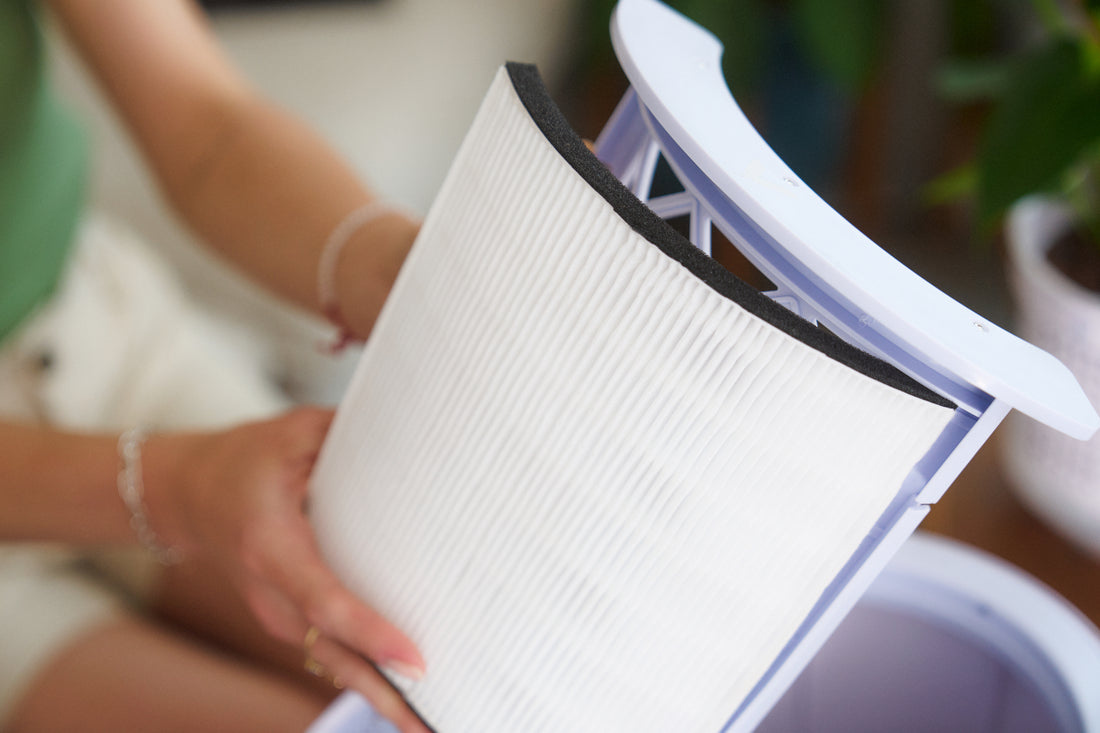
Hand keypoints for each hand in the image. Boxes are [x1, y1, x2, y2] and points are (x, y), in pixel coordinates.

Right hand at [148, 407, 427, 732]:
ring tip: (431, 723)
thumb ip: (345, 435)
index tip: (413, 661)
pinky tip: (408, 702)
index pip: (325, 600)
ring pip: (334, 665)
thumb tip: (412, 428)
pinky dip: (368, 680)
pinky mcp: (290, 623)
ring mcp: (279, 616)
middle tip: (435, 722)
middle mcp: (273, 595)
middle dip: (384, 693)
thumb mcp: (290, 433)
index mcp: (271, 548)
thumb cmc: (242, 462)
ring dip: (381, 696)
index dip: (369, 633)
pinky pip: (332, 656)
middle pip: (334, 654)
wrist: (187, 498)